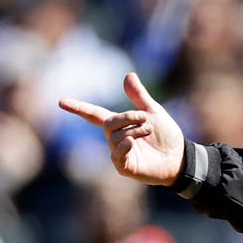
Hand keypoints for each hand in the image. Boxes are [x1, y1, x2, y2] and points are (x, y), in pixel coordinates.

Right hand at [59, 72, 184, 185]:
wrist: (180, 157)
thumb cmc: (167, 136)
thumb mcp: (154, 112)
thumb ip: (139, 96)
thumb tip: (128, 75)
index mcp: (120, 125)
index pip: (94, 114)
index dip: (79, 108)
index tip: (62, 102)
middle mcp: (115, 139)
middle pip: (109, 123)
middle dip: (127, 117)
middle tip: (146, 120)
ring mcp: (119, 153)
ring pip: (115, 138)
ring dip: (134, 131)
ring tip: (149, 132)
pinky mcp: (125, 167)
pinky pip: (117, 157)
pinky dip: (123, 148)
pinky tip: (131, 142)